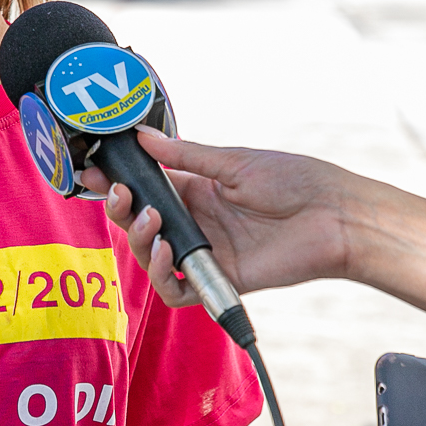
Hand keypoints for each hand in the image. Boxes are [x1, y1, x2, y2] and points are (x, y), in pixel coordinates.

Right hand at [79, 126, 354, 306]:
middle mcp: (195, 221)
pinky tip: (167, 252)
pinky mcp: (219, 278)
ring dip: (138, 239)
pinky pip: (176, 288)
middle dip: (118, 209)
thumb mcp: (233, 162)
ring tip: (151, 221)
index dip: (115, 182)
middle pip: (138, 223)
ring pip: (150, 256)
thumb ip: (186, 156)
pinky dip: (162, 273)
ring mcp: (205, 251)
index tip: (91, 172)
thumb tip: (142, 137)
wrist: (334, 216)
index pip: (144, 187)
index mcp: (196, 188)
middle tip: (118, 195)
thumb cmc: (294, 181)